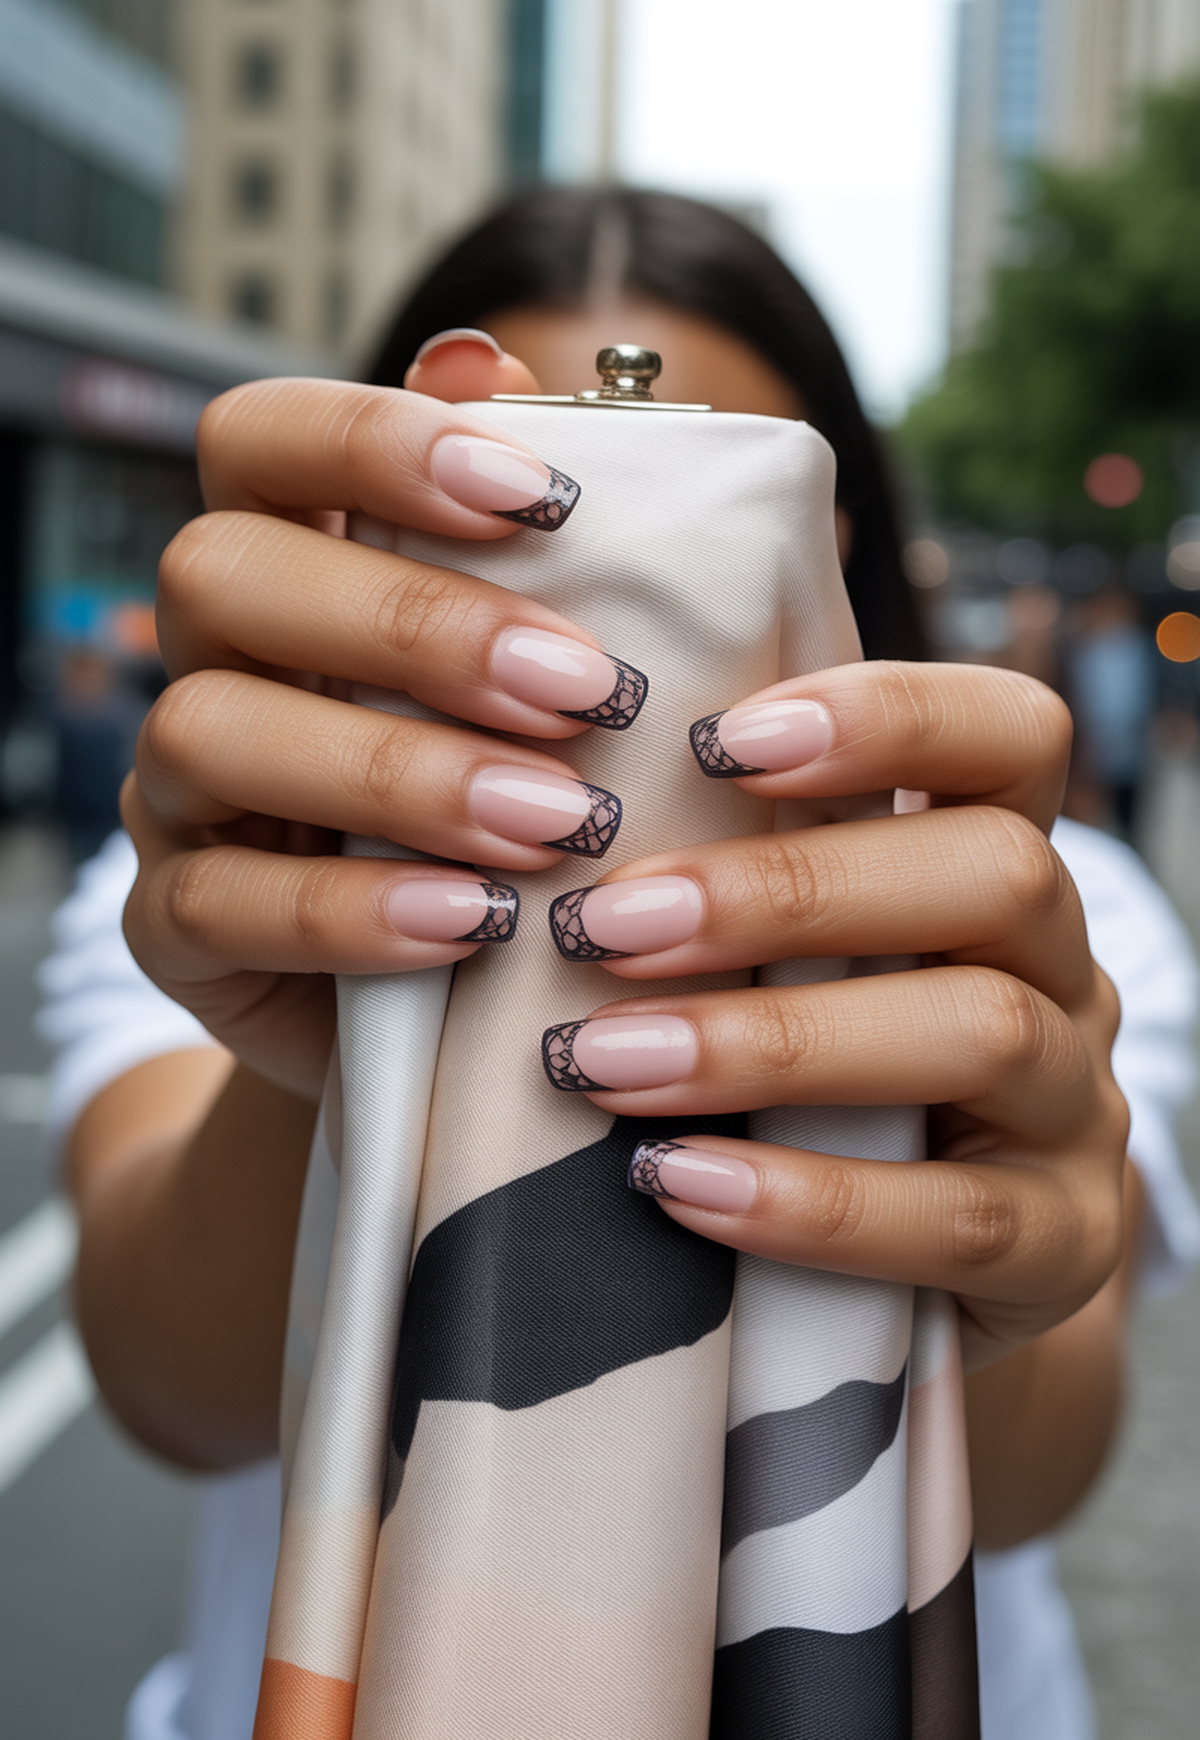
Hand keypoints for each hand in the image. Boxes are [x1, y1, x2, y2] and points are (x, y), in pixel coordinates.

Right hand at [123, 339, 646, 1098]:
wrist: (458, 992)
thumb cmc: (514, 794)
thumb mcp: (539, 666)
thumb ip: (517, 526)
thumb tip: (491, 362)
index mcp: (293, 563)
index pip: (260, 438)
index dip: (379, 444)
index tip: (542, 501)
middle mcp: (211, 657)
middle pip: (221, 570)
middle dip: (412, 623)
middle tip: (586, 691)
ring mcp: (175, 793)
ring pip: (204, 730)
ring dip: (394, 770)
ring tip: (555, 825)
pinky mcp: (174, 926)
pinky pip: (213, 904)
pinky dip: (350, 914)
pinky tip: (474, 922)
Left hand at [539, 662, 1127, 1369]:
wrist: (881, 1285)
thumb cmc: (796, 1084)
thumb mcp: (777, 967)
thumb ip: (723, 886)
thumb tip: (538, 802)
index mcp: (995, 863)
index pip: (1015, 735)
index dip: (890, 715)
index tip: (716, 740)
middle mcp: (1063, 967)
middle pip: (998, 872)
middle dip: (790, 889)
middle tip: (602, 927)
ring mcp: (1080, 1108)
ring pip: (984, 1034)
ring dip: (775, 1039)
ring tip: (605, 1061)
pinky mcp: (1069, 1248)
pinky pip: (961, 1220)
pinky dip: (812, 1201)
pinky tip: (675, 1183)